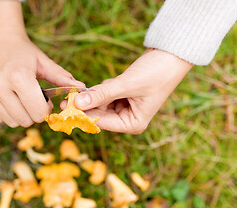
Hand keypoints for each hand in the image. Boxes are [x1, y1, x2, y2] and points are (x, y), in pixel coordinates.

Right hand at [0, 1, 83, 126]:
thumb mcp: (45, 63)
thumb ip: (62, 78)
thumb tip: (82, 88)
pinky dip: (7, 113)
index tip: (45, 100)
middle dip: (33, 114)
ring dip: (20, 115)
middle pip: (25, 120)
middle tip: (34, 100)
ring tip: (22, 99)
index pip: (38, 113)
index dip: (45, 109)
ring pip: (11, 122)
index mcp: (18, 76)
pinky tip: (10, 99)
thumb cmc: (24, 52)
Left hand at [70, 49, 192, 133]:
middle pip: (99, 114)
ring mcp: (126, 108)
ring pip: (101, 103)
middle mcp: (129, 119)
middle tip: (68, 97)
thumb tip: (78, 102)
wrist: (171, 55)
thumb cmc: (156, 73)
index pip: (102, 122)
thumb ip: (102, 94)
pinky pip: (106, 94)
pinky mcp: (123, 96)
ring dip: (95, 94)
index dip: (84, 115)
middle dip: (86, 104)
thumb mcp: (126, 85)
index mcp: (133, 124)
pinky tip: (111, 81)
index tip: (66, 107)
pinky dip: (103, 87)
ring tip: (90, 87)